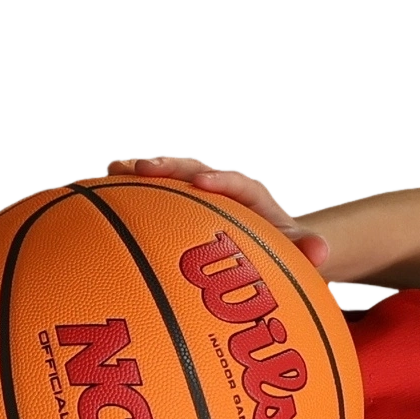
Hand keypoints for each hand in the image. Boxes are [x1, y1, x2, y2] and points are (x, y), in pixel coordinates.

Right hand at [102, 156, 334, 276]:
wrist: (273, 246)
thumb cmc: (285, 252)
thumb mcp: (299, 252)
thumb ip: (309, 251)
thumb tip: (322, 250)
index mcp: (253, 198)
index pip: (238, 182)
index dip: (220, 180)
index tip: (203, 182)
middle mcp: (222, 190)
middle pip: (194, 170)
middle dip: (169, 166)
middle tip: (142, 166)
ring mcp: (197, 198)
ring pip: (169, 180)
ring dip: (142, 174)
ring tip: (111, 170)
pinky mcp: (179, 208)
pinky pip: (154, 198)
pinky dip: (130, 195)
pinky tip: (97, 194)